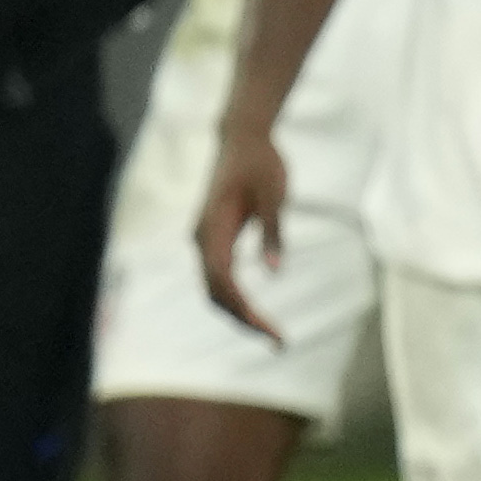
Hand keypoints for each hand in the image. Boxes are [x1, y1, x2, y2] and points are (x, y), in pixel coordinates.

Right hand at [195, 122, 292, 345]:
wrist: (242, 138)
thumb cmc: (262, 162)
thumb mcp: (276, 194)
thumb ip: (273, 230)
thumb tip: (274, 270)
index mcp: (213, 228)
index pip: (223, 281)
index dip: (244, 309)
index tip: (271, 330)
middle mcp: (202, 238)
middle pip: (216, 292)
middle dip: (244, 319)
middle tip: (279, 342)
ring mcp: (204, 240)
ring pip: (214, 288)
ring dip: (239, 313)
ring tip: (271, 334)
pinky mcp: (212, 239)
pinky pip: (219, 277)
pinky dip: (235, 298)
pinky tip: (256, 313)